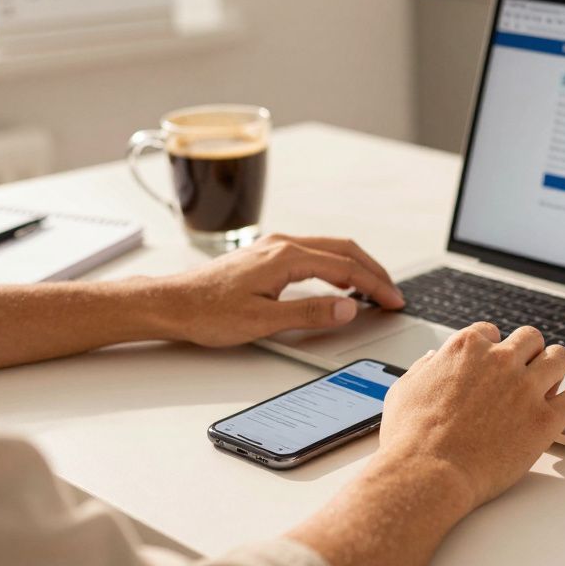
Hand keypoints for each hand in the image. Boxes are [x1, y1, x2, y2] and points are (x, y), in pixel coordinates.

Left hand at [152, 234, 404, 346]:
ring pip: (329, 248)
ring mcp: (273, 246)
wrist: (171, 302)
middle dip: (373, 271)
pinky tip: (337, 280)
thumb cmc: (208, 312)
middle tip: (392, 294)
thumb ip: (309, 313)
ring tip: (373, 287)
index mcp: (286, 257)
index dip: (374, 286)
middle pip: (343, 250)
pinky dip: (335, 264)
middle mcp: (282, 244)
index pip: (345, 268)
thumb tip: (347, 309)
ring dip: (355, 265)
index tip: (393, 300)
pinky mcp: (265, 254)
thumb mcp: (262, 321)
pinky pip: (313, 252)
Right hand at [376, 322, 564, 509]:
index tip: (492, 366)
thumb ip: (424, 369)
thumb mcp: (405, 390)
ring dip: (556, 368)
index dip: (492, 350)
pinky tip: (562, 410)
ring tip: (550, 385)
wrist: (427, 473)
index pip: (492, 332)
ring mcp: (525, 388)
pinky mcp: (544, 419)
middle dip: (527, 354)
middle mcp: (500, 361)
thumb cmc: (411, 439)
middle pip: (530, 338)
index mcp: (466, 349)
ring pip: (560, 357)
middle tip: (524, 373)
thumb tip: (434, 361)